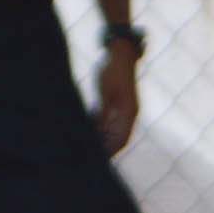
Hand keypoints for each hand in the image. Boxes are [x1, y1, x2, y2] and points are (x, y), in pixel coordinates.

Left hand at [95, 36, 139, 158]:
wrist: (119, 52)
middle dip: (104, 147)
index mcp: (129, 112)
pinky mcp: (118, 103)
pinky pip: (109, 120)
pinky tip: (86, 126)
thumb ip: (103, 113)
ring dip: (101, 138)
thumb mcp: (105, 92)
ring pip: (113, 130)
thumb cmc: (111, 71)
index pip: (121, 140)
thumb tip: (97, 132)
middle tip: (86, 154)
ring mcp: (124, 109)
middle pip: (117, 138)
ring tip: (84, 143)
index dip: (110, 152)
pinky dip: (99, 126)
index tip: (97, 159)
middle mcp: (129, 114)